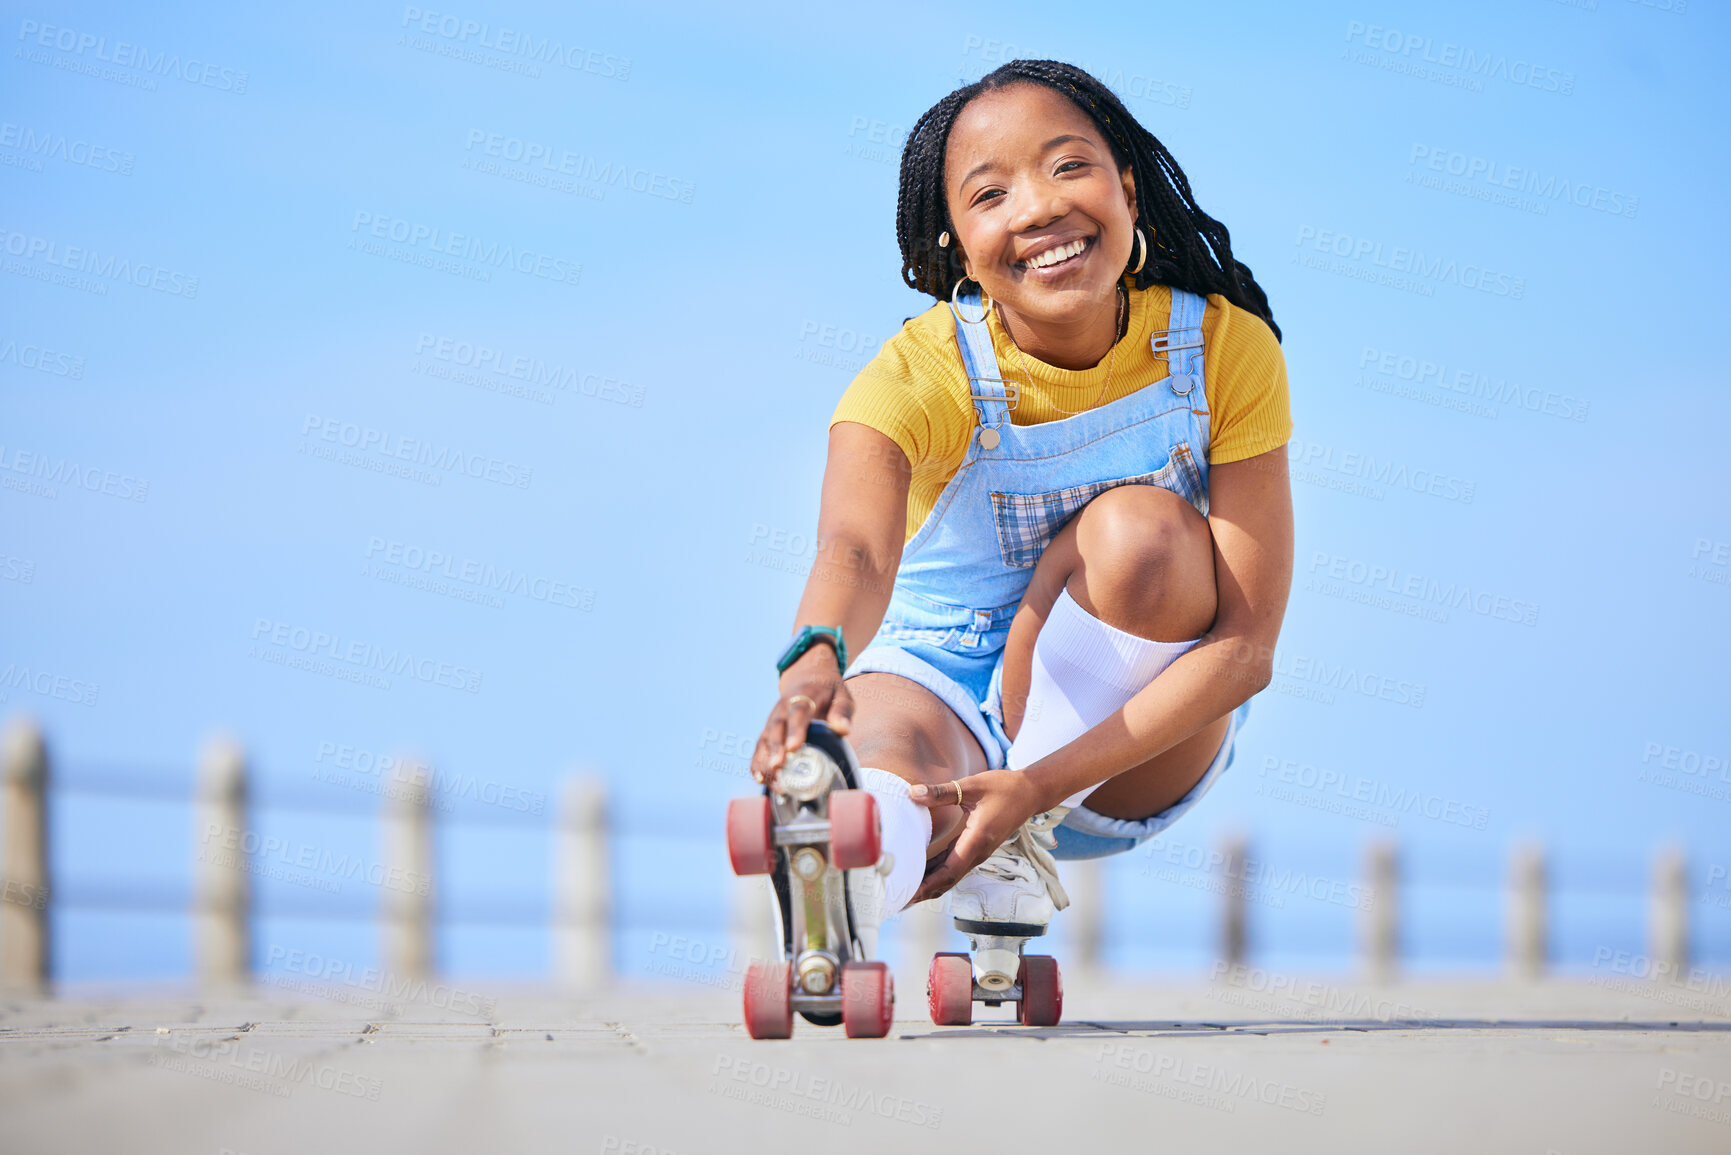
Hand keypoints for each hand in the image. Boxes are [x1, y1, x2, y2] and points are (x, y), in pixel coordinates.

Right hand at [750, 648, 853, 789]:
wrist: (808, 677)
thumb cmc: (828, 692)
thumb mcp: (841, 695)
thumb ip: (842, 711)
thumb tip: (843, 728)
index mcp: (804, 696)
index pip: (798, 713)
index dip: (794, 730)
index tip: (793, 747)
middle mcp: (783, 708)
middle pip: (776, 728)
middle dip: (775, 748)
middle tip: (778, 766)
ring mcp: (773, 720)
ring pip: (765, 739)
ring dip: (765, 760)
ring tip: (771, 780)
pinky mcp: (768, 732)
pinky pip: (760, 747)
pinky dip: (758, 762)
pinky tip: (760, 779)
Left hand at [908, 769, 1044, 903]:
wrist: (1030, 793)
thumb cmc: (1003, 788)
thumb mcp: (972, 786)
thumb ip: (941, 792)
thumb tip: (912, 793)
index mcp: (976, 840)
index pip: (948, 872)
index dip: (927, 885)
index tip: (909, 894)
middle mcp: (977, 852)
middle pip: (947, 880)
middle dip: (923, 892)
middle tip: (898, 900)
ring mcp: (977, 852)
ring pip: (950, 876)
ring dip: (929, 884)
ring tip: (905, 890)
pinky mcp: (975, 848)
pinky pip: (954, 865)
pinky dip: (937, 873)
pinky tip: (921, 872)